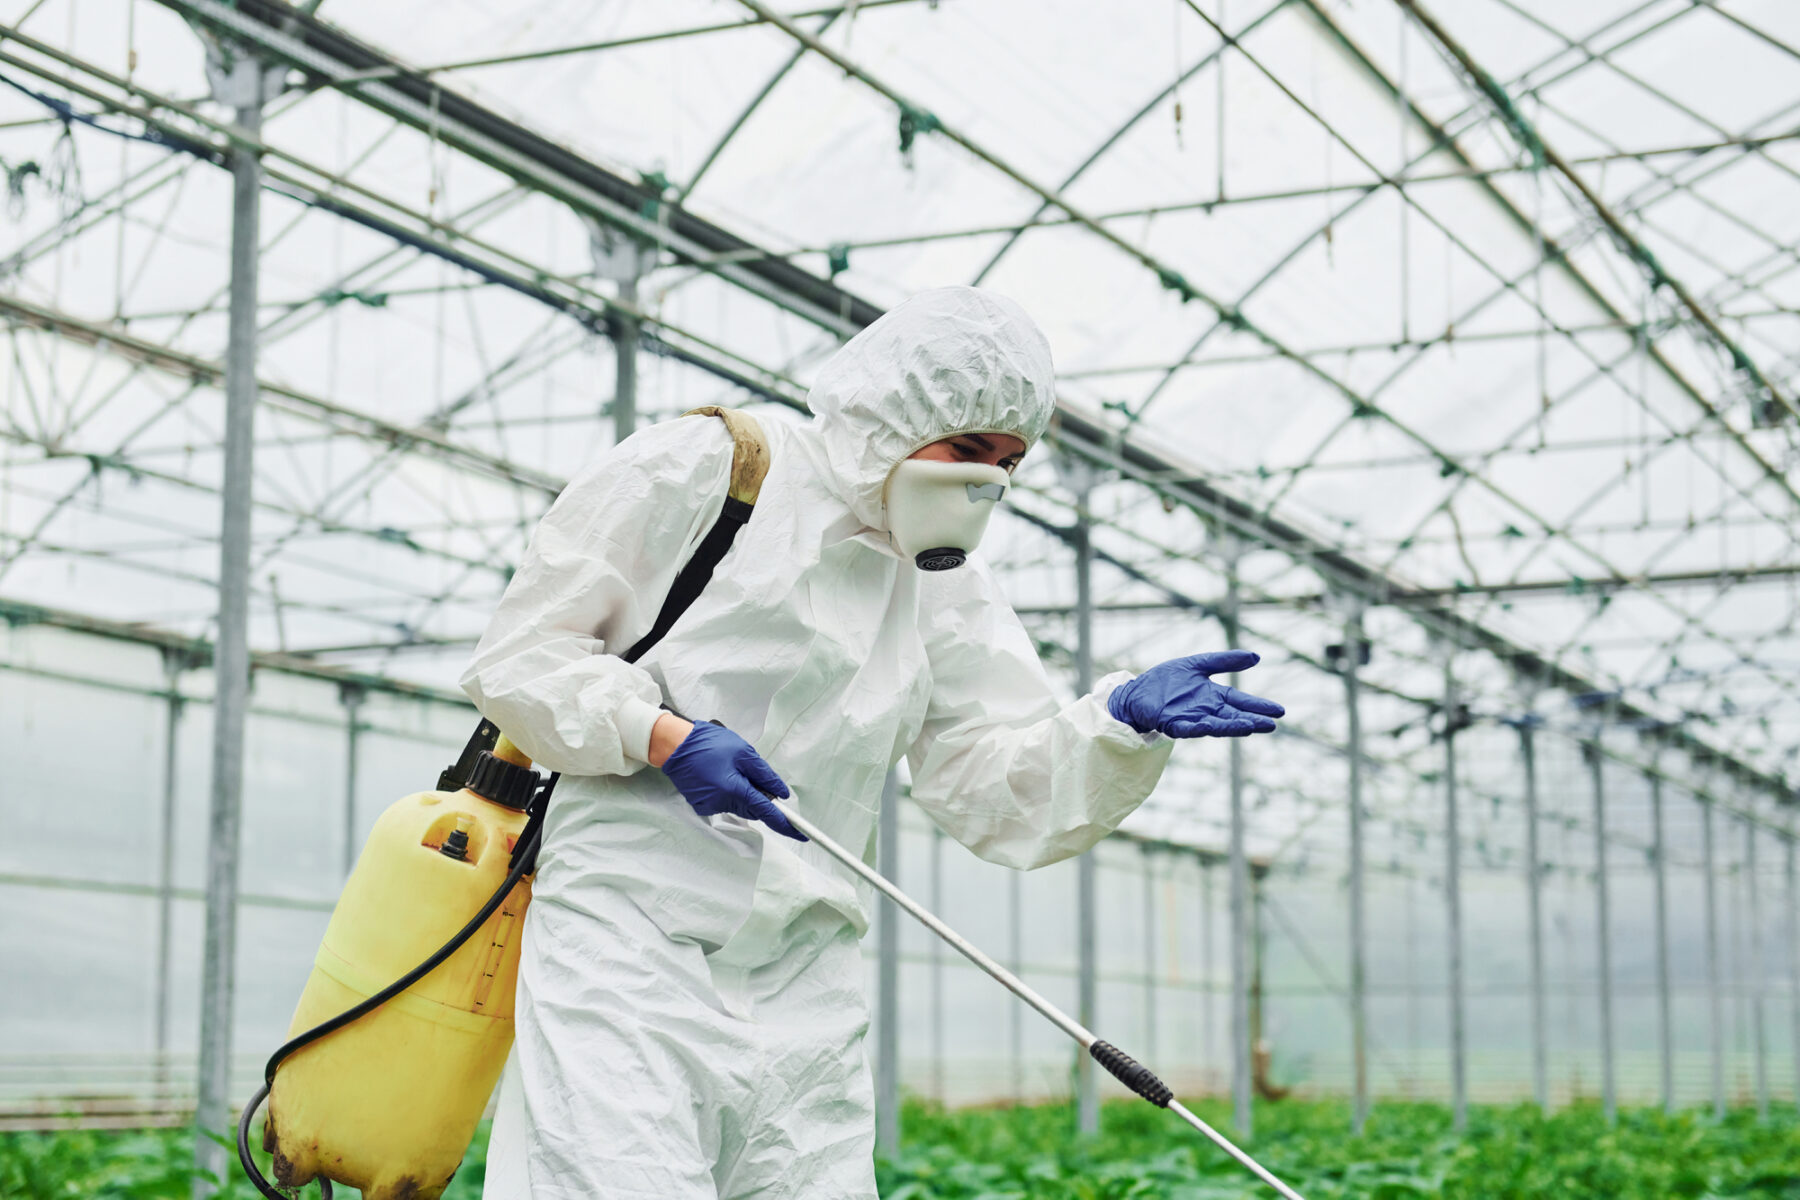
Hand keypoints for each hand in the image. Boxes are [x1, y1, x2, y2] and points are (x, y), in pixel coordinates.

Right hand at [659, 720, 806, 840]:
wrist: (675, 745)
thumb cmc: (709, 743)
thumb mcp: (743, 753)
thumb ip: (765, 775)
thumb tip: (781, 794)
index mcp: (735, 790)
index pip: (767, 813)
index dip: (785, 824)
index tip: (800, 834)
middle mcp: (722, 803)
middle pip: (754, 809)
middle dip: (760, 796)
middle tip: (753, 773)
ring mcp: (710, 807)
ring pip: (741, 806)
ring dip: (745, 792)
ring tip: (731, 768)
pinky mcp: (702, 806)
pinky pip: (726, 803)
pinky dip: (730, 792)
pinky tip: (720, 774)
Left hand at [1107, 650, 1284, 737]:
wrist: (1137, 691)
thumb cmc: (1167, 681)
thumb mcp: (1198, 665)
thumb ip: (1224, 661)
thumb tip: (1256, 657)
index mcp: (1213, 697)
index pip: (1240, 702)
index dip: (1259, 706)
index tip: (1279, 711)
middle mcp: (1206, 710)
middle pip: (1233, 717)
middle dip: (1252, 720)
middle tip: (1272, 724)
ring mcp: (1190, 719)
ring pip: (1215, 725)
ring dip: (1232, 726)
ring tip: (1251, 727)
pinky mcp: (1172, 724)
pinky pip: (1188, 727)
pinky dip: (1199, 726)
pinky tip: (1209, 724)